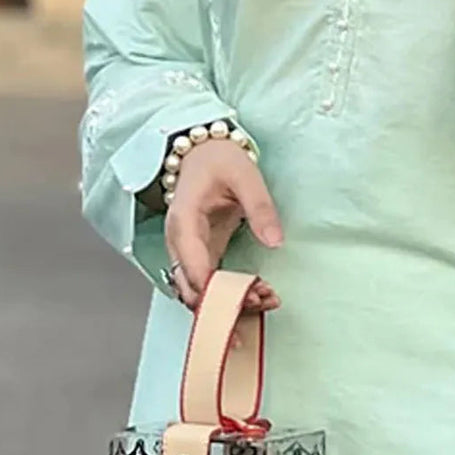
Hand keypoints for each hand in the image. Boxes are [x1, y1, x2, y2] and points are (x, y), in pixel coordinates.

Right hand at [164, 140, 283, 313]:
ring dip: (227, 303)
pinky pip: (208, 282)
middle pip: (192, 289)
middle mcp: (179, 242)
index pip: (194, 269)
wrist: (202, 151)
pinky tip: (255, 294)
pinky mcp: (199, 253)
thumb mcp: (245, 174)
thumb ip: (260, 207)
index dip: (219, 291)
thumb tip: (275, 241)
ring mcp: (187, 250)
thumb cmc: (218, 159)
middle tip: (262, 301)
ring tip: (265, 300)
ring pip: (198, 291)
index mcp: (184, 222)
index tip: (250, 297)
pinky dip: (228, 293)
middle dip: (224, 304)